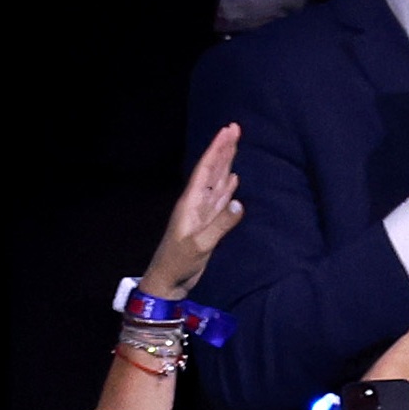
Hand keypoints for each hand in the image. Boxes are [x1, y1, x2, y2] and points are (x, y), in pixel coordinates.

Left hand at [141, 123, 245, 298]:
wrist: (168, 281)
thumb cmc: (178, 262)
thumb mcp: (198, 245)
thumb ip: (219, 226)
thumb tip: (240, 204)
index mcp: (190, 203)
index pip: (206, 169)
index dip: (217, 149)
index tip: (228, 130)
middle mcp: (196, 203)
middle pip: (211, 170)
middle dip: (223, 149)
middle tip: (234, 129)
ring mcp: (202, 213)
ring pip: (216, 182)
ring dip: (226, 163)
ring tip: (234, 146)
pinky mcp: (207, 224)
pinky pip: (220, 199)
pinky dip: (227, 186)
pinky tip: (233, 178)